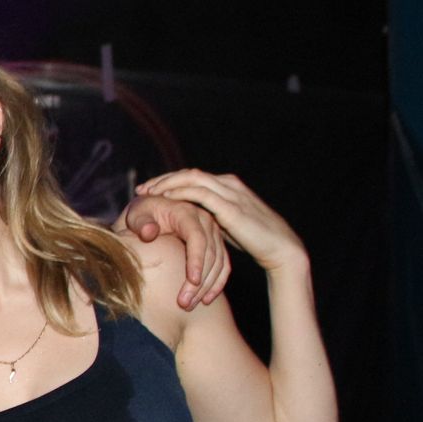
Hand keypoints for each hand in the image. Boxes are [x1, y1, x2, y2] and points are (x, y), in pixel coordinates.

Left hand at [121, 190, 229, 309]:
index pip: (197, 237)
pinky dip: (217, 283)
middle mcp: (205, 221)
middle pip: (210, 254)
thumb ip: (141, 223)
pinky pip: (223, 266)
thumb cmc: (141, 215)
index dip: (197, 260)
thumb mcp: (136, 215)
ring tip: (190, 305)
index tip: (192, 281)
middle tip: (185, 303)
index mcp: (186, 212)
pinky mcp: (216, 245)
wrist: (150, 212)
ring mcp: (213, 233)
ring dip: (207, 287)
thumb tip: (149, 233)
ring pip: (219, 263)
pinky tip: (207, 300)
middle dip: (200, 281)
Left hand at [135, 169, 306, 274]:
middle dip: (163, 179)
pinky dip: (181, 193)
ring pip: (192, 178)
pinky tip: (166, 200)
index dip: (169, 181)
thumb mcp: (227, 224)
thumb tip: (190, 220)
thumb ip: (211, 216)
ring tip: (149, 193)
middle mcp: (228, 184)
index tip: (148, 190)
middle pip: (188, 173)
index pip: (192, 177)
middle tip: (142, 189)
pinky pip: (201, 194)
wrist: (280, 248)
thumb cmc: (254, 239)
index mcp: (227, 186)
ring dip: (167, 184)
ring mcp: (231, 193)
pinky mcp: (231, 207)